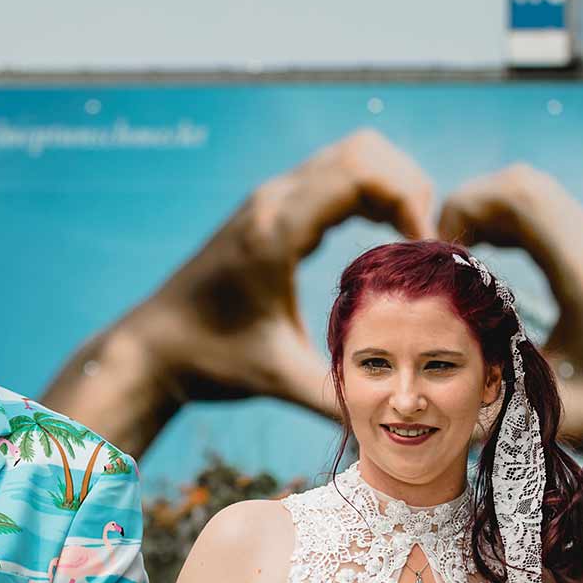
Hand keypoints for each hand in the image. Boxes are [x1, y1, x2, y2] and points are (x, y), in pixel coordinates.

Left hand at [39, 129, 435, 454]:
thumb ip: (334, 399)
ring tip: (413, 243)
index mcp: (276, 230)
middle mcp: (274, 202)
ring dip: (392, 188)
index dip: (409, 203)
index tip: (428, 252)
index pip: (359, 175)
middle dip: (409, 187)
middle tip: (427, 244)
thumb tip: (392, 430)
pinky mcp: (272, 209)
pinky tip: (385, 241)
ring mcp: (271, 200)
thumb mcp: (277, 379)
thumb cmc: (211, 362)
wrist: (153, 347)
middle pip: (363, 152)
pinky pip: (335, 176)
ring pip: (351, 157)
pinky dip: (371, 195)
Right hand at [438, 165, 582, 448]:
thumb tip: (440, 393)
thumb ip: (509, 395)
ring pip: (533, 196)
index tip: (439, 249)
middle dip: (471, 205)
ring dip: (489, 213)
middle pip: (522, 185)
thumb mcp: (565, 405)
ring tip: (458, 256)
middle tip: (441, 250)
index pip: (520, 196)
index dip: (466, 206)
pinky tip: (487, 261)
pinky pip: (545, 217)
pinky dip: (509, 226)